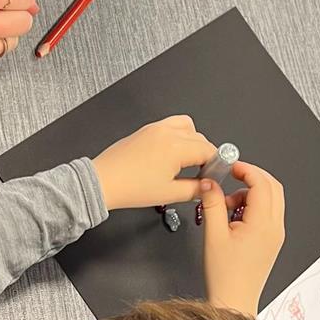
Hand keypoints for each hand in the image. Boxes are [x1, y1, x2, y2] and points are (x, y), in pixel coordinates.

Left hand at [91, 116, 216, 210]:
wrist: (103, 181)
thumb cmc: (131, 187)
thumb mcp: (169, 193)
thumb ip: (195, 189)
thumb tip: (208, 187)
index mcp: (176, 147)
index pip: (209, 150)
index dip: (216, 163)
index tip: (214, 175)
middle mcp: (167, 132)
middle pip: (200, 138)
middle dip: (205, 154)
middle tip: (202, 173)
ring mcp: (156, 128)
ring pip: (187, 127)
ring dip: (193, 141)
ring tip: (188, 161)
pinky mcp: (146, 129)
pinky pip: (171, 125)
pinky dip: (179, 136)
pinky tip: (173, 154)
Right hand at [200, 162, 284, 318]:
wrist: (234, 301)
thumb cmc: (225, 276)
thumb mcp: (213, 235)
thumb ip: (212, 204)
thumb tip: (210, 183)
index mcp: (263, 224)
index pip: (262, 183)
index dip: (246, 169)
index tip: (231, 167)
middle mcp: (275, 228)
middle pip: (273, 187)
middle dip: (252, 177)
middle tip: (231, 177)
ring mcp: (276, 234)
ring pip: (271, 199)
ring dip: (250, 194)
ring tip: (226, 207)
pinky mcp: (272, 241)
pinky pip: (268, 213)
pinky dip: (253, 207)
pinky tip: (233, 218)